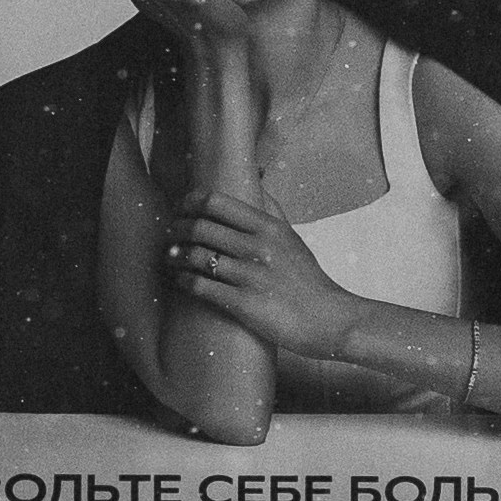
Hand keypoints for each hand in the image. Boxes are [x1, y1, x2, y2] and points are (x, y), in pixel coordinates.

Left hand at [167, 191, 365, 362]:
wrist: (330, 321)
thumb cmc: (308, 281)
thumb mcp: (293, 240)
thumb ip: (272, 212)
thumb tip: (257, 179)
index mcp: (269, 227)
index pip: (216, 202)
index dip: (190, 202)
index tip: (181, 208)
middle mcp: (259, 247)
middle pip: (200, 227)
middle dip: (177, 229)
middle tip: (170, 234)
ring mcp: (250, 275)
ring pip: (195, 256)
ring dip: (175, 256)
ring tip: (170, 258)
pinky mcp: (243, 303)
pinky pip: (199, 286)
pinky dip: (183, 281)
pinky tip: (180, 280)